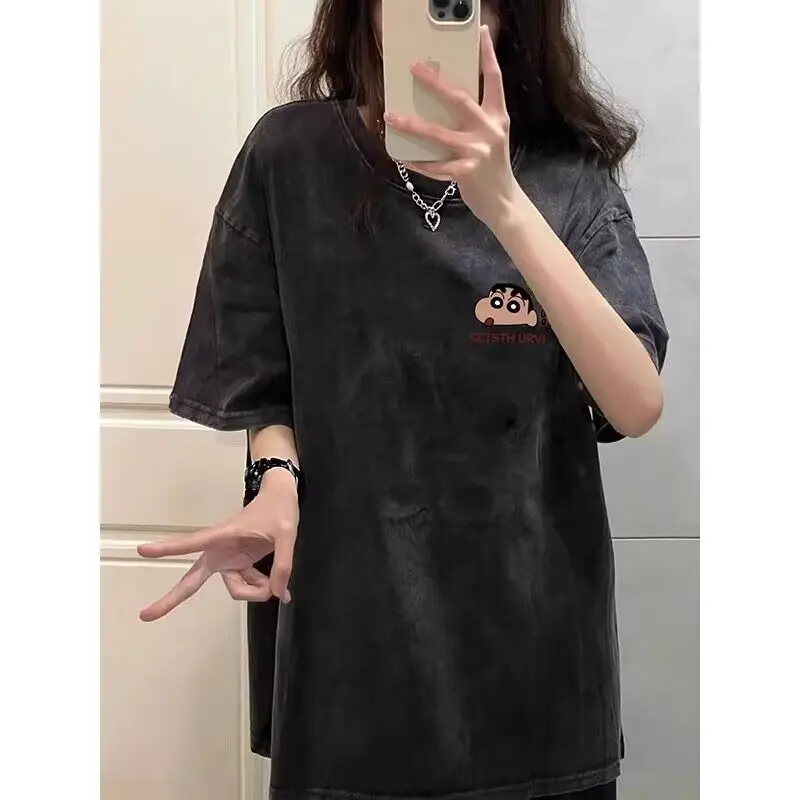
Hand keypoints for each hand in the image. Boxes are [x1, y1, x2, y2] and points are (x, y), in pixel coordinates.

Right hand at [137, 470, 298, 621]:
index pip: (192, 542)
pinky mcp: (237, 565)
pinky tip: (274, 582)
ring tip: (274, 580)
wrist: (281, 499)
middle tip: (146, 615)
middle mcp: (220, 550)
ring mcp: (228, 560)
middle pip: (192, 579)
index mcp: (223, 535)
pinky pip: (246, 586)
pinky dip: (261, 587)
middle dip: (171, 598)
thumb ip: (282, 565)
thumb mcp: (287, 534)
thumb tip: (276, 592)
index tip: (143, 550)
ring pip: (236, 590)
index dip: (168, 548)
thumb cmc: (278, 509)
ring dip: (255, 591)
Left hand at [383, 25, 519, 229]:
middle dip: (434, 82)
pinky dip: (417, 161)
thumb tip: (444, 98)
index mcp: (497, 117)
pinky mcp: (465, 173)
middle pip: (459, 99)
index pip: (494, 79)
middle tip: (414, 68)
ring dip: (411, 124)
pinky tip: (402, 156)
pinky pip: (434, 165)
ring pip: (437, 134)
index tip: (481, 32)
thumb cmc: (492, 166)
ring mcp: (477, 152)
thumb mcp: (491, 135)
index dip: (488, 54)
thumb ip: (475, 117)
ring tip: (391, 115)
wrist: (503, 202)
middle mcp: (489, 130)